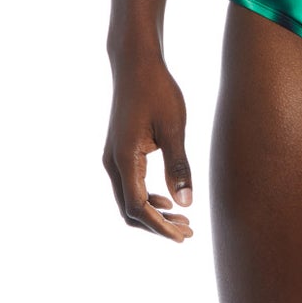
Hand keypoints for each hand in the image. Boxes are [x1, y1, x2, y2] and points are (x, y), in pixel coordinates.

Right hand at [103, 50, 193, 241]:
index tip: (183, 237)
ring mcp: (113, 159)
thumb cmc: (157, 91)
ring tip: (183, 221)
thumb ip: (179, 166)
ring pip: (128, 201)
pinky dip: (147, 200)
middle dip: (158, 226)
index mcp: (125, 158)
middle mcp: (113, 162)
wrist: (135, 65)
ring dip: (153, 215)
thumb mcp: (175, 128)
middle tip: (188, 232)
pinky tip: (168, 200)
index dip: (160, 226)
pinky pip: (128, 187)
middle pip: (129, 210)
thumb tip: (186, 203)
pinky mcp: (118, 154)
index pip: (138, 207)